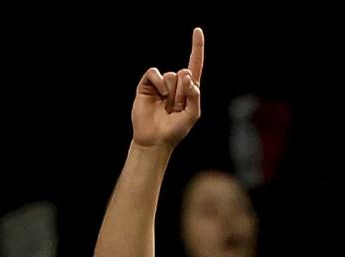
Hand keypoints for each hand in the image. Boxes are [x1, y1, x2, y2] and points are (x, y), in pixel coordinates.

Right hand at [132, 28, 203, 149]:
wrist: (155, 139)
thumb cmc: (176, 129)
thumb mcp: (193, 113)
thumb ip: (194, 93)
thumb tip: (185, 72)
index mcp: (189, 89)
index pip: (194, 64)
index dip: (196, 47)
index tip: (197, 30)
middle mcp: (175, 84)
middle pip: (183, 73)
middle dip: (182, 91)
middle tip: (176, 108)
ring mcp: (161, 84)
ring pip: (171, 75)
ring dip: (171, 91)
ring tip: (166, 106)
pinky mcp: (147, 85)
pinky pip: (154, 73)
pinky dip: (159, 82)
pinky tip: (160, 94)